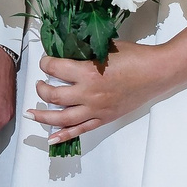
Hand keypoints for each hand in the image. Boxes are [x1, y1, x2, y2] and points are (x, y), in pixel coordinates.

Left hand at [29, 44, 175, 148]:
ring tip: (31, 113)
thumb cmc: (133, 56)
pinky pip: (80, 130)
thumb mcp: (105, 48)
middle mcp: (88, 94)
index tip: (45, 61)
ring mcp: (96, 109)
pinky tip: (51, 138)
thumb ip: (85, 52)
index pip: (55, 68)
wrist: (155, 73)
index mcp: (88, 72)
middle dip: (41, 89)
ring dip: (43, 115)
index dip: (45, 63)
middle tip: (40, 83)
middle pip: (53, 96)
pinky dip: (63, 135)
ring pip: (61, 118)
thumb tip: (66, 51)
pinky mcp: (103, 119)